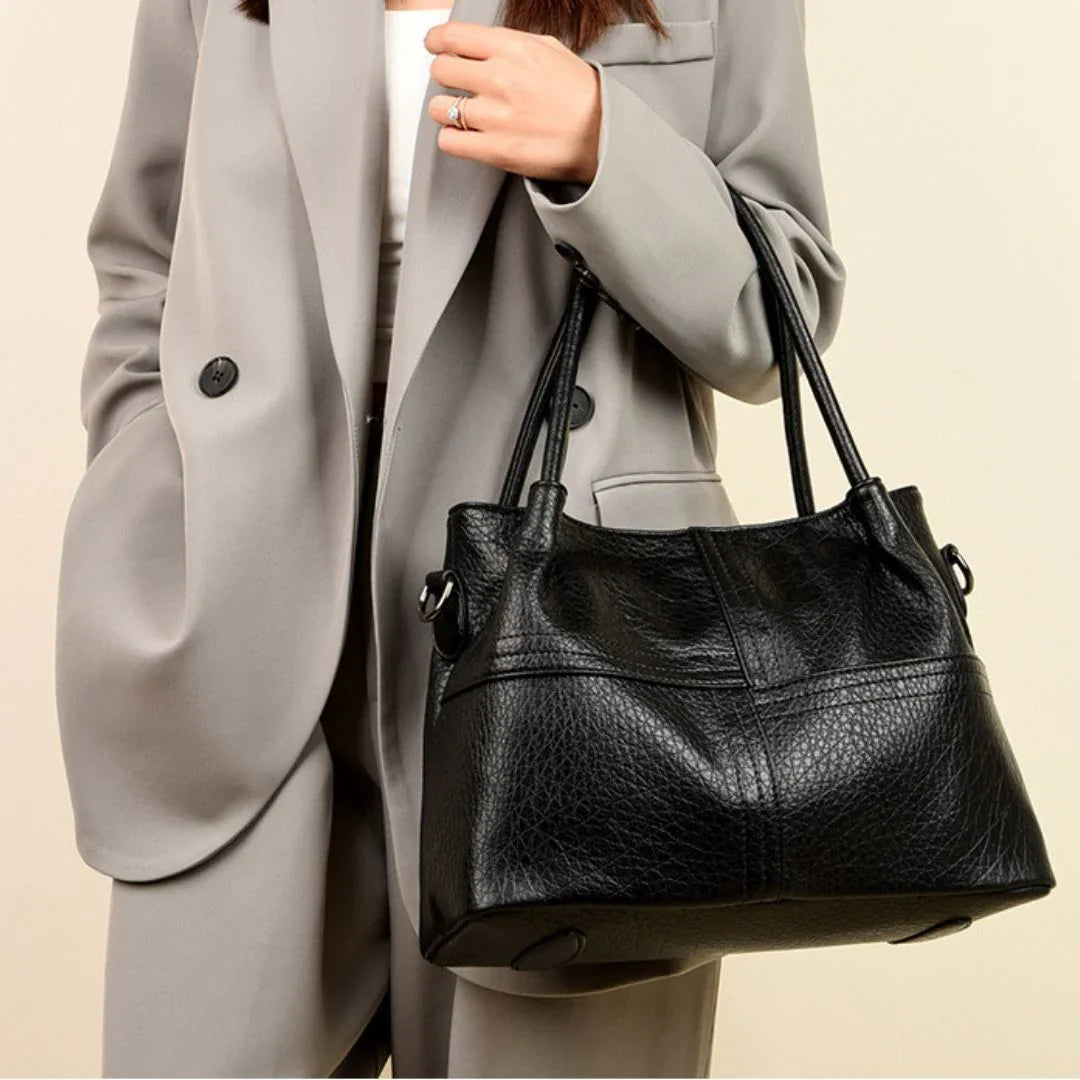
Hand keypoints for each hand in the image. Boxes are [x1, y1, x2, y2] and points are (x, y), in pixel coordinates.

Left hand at [424, 21, 600, 184]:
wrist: (601, 135)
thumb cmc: (581, 94)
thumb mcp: (551, 50)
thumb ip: (512, 44)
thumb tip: (483, 43)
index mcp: (512, 49)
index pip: (453, 37)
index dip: (437, 41)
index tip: (435, 47)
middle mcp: (499, 79)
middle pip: (441, 70)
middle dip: (445, 76)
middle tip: (456, 84)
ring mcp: (495, 116)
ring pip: (439, 107)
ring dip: (445, 110)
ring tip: (461, 114)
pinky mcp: (494, 150)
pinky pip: (449, 141)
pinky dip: (452, 139)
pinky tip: (465, 137)